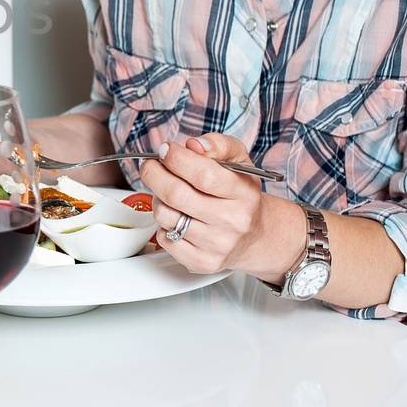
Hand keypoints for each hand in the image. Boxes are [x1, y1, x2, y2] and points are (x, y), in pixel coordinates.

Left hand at [143, 133, 276, 274]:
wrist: (255, 235)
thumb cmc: (241, 194)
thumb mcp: (239, 161)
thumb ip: (217, 145)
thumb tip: (193, 145)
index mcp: (243, 193)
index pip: (203, 174)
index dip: (176, 158)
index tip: (165, 150)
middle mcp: (233, 221)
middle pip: (176, 194)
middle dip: (154, 174)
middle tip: (151, 166)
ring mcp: (217, 245)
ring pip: (165, 215)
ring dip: (157, 198)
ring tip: (166, 192)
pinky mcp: (202, 262)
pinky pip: (164, 238)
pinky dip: (162, 223)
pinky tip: (176, 216)